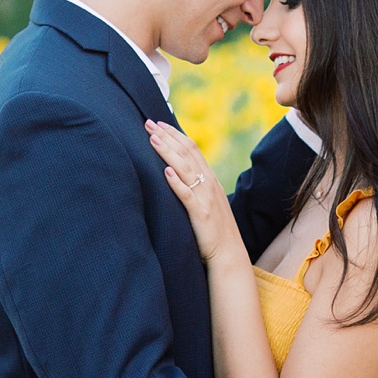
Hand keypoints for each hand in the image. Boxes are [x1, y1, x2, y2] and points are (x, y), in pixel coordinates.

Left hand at [147, 119, 239, 263]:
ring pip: (185, 168)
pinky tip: (165, 171)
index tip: (158, 124)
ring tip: (152, 139)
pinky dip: (176, 181)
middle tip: (148, 123)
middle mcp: (209, 184)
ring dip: (168, 152)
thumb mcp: (207, 203)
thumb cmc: (214, 231)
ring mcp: (205, 198)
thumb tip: (177, 174)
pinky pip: (187, 195)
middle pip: (187, 153)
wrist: (229, 254)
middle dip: (167, 136)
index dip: (175, 134)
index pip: (192, 149)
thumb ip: (196, 187)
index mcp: (210, 180)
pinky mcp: (201, 214)